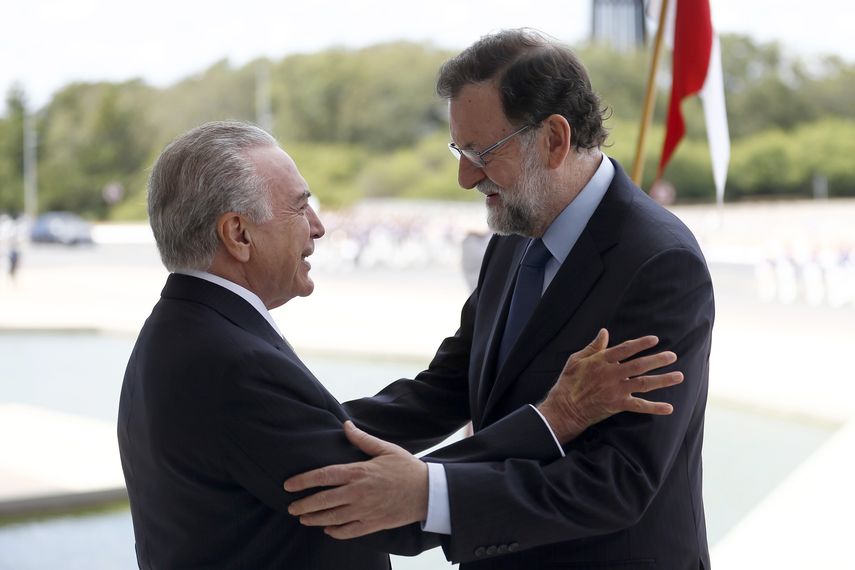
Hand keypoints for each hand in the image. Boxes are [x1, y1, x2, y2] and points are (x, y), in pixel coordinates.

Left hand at [284, 421, 427, 538]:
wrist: (427, 492)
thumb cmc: (406, 468)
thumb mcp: (385, 449)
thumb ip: (362, 439)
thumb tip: (346, 425)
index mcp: (358, 472)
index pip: (323, 476)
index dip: (303, 481)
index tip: (288, 485)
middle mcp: (357, 493)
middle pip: (323, 501)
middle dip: (303, 505)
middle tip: (291, 507)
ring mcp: (364, 511)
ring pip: (332, 518)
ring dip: (314, 519)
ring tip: (303, 519)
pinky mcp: (372, 524)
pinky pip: (348, 532)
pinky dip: (335, 532)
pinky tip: (327, 529)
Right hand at [537, 329, 682, 442]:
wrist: (565, 408)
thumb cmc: (569, 382)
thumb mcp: (577, 359)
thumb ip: (594, 347)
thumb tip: (604, 332)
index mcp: (601, 361)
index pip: (625, 349)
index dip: (641, 343)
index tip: (655, 339)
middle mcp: (611, 374)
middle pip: (639, 365)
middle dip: (658, 360)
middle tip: (673, 356)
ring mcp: (616, 390)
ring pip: (644, 383)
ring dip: (663, 380)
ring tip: (679, 376)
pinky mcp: (617, 405)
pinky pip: (639, 406)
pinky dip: (654, 407)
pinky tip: (669, 408)